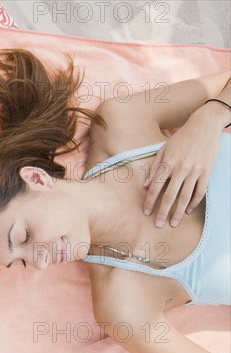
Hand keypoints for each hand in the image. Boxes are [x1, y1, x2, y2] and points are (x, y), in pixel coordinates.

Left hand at [143, 108, 220, 227]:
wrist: (204, 126)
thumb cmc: (180, 138)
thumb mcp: (163, 149)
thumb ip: (154, 168)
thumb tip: (145, 186)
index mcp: (167, 163)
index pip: (155, 187)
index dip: (150, 201)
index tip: (146, 212)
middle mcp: (180, 169)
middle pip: (170, 196)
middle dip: (163, 212)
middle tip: (158, 225)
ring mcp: (195, 171)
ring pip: (185, 197)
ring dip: (179, 212)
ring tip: (173, 223)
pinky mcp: (207, 172)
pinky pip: (200, 191)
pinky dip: (194, 202)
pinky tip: (188, 210)